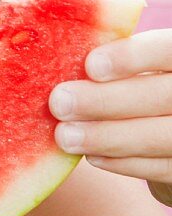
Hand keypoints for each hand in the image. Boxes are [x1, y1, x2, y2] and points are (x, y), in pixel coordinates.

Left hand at [49, 29, 171, 206]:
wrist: (169, 124)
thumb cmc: (141, 83)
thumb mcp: (135, 62)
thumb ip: (110, 55)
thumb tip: (55, 48)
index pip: (168, 49)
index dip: (133, 57)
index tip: (90, 66)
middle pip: (163, 96)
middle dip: (106, 101)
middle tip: (60, 103)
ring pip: (161, 136)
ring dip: (107, 137)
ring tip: (65, 135)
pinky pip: (160, 168)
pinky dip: (123, 163)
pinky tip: (91, 155)